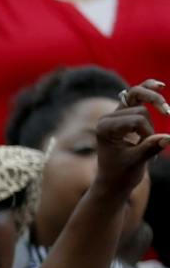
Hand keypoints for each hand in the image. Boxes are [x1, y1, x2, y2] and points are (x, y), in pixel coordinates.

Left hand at [92, 80, 169, 195]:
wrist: (113, 181)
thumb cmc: (120, 174)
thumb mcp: (135, 163)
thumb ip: (149, 149)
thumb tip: (168, 138)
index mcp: (104, 128)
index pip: (137, 119)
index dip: (148, 134)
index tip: (145, 151)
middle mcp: (107, 118)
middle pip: (141, 111)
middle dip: (150, 128)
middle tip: (152, 142)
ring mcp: (115, 114)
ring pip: (141, 97)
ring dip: (154, 110)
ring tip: (165, 116)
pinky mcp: (124, 114)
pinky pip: (136, 94)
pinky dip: (149, 88)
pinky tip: (160, 86)